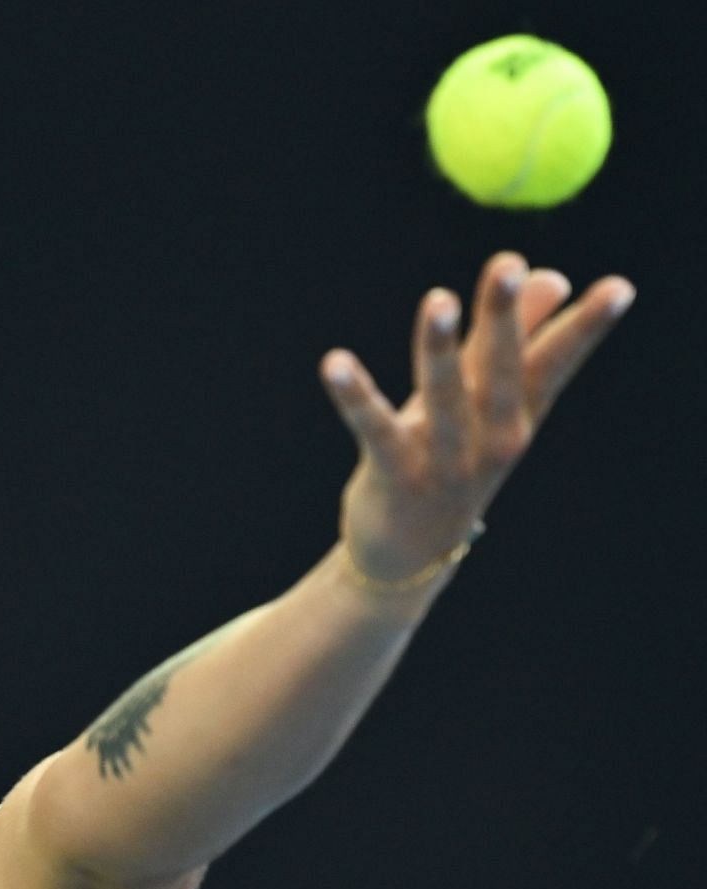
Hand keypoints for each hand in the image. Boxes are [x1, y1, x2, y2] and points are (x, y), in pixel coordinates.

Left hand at [320, 250, 635, 581]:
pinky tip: (335, 363)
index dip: (585, 327)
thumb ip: (511, 339)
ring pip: (444, 397)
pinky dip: (355, 396)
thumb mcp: (482, 404)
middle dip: (506, 318)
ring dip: (438, 347)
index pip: (555, 365)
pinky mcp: (394, 475)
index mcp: (517, 418)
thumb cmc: (447, 462)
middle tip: (510, 264)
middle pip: (502, 372)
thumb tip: (553, 276)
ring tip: (438, 299)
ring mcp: (444, 462)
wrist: (408, 557)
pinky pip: (374, 429)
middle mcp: (490, 440)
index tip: (619, 287)